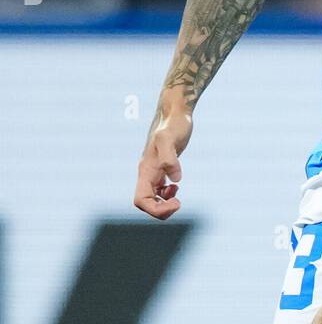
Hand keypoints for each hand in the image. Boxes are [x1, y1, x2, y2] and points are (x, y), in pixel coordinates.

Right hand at [133, 103, 192, 219]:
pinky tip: (175, 185)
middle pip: (145, 203)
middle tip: (179, 202)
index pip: (141, 200)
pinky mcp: (161, 168)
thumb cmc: (173, 125)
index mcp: (146, 170)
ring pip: (151, 198)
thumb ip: (170, 159)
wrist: (175, 113)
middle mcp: (147, 173)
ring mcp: (153, 171)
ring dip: (163, 204)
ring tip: (177, 196)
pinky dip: (166, 195)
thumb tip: (175, 180)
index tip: (177, 201)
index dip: (156, 208)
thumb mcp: (170, 139)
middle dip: (161, 210)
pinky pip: (158, 190)